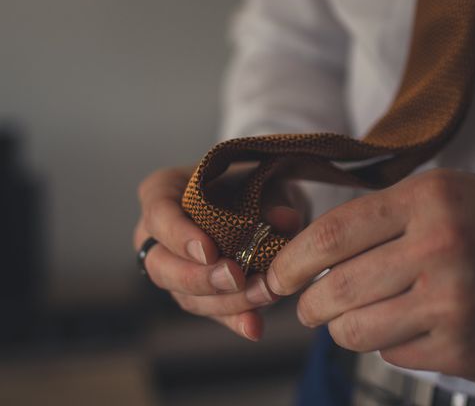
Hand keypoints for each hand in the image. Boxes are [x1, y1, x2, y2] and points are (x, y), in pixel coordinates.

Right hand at [134, 164, 306, 339]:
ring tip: (263, 294)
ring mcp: (173, 268)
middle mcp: (156, 235)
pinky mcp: (196, 294)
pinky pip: (210, 311)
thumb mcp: (260, 182)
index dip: (180, 237)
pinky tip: (254, 326)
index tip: (209, 252)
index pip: (159, 215)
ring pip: (186, 296)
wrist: (260, 198)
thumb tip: (286, 220)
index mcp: (161, 193)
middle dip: (201, 277)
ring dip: (226, 300)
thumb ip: (269, 200)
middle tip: (236, 278)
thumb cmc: (248, 181)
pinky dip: (235, 319)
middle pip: (163, 266)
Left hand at [266, 168, 474, 381]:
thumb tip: (320, 249)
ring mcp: (453, 306)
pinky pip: (394, 355)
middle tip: (310, 306)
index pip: (333, 233)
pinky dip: (388, 343)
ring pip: (356, 330)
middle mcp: (439, 250)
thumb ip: (386, 215)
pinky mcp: (464, 352)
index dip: (291, 260)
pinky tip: (408, 327)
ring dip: (341, 328)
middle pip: (336, 289)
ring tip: (351, 318)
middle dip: (309, 305)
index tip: (276, 276)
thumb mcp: (450, 194)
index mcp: (429, 201)